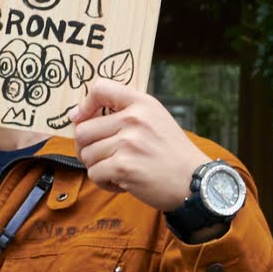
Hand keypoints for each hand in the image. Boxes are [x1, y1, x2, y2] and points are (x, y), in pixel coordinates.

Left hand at [67, 75, 208, 212]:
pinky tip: (122, 183)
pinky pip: (94, 174)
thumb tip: (77, 116)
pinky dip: (104, 183)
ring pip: (86, 155)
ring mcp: (128, 143)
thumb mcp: (155, 120)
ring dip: (98, 168)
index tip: (81, 118)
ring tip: (119, 171)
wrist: (194, 182)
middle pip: (83, 130)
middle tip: (103, 158)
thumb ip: (125, 114)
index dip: (84, 105)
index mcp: (142, 104)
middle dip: (87, 148)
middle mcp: (134, 119)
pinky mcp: (123, 167)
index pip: (101, 88)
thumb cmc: (172, 154)